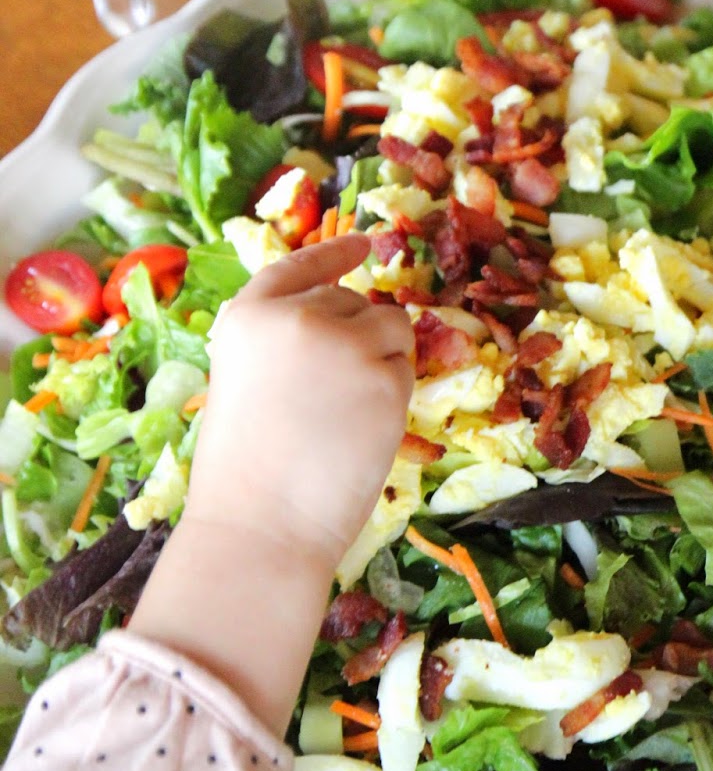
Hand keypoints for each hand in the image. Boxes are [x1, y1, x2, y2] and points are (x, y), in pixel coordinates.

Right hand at [187, 234, 414, 571]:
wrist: (260, 528)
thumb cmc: (246, 471)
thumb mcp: (248, 380)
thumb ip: (287, 342)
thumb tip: (350, 318)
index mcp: (249, 316)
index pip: (299, 266)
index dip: (333, 255)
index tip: (363, 243)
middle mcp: (297, 316)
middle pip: (353, 302)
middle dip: (356, 337)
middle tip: (328, 401)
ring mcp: (344, 343)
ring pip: (391, 328)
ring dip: (382, 362)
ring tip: (341, 415)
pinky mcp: (386, 378)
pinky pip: (406, 370)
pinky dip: (393, 397)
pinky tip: (360, 431)